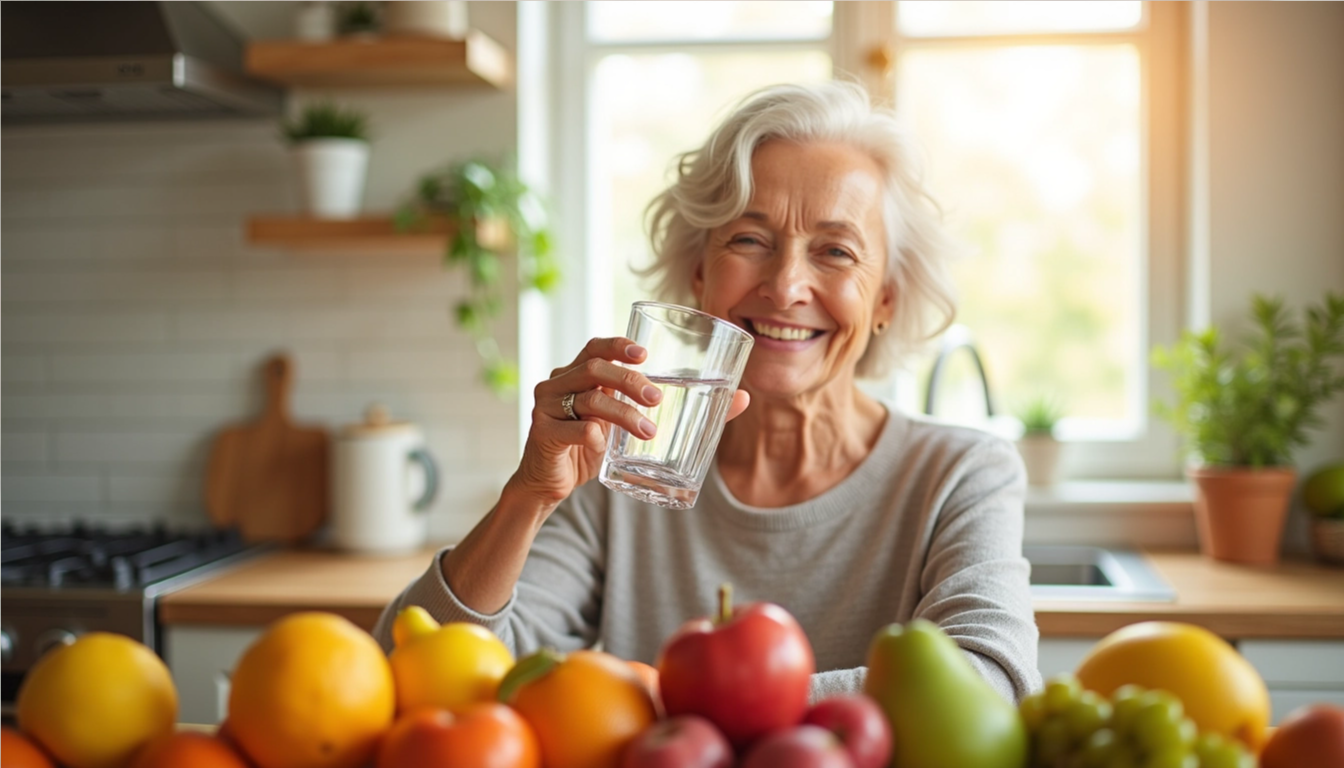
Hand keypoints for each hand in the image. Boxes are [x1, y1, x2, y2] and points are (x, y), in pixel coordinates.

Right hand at [507, 337, 749, 511]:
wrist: (549, 484)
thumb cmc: (592, 446)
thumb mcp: (629, 425)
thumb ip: (674, 410)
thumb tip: (741, 399)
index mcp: (579, 373)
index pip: (597, 346)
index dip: (619, 345)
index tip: (645, 354)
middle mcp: (560, 382)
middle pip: (595, 367)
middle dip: (629, 379)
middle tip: (657, 398)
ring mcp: (548, 407)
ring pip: (587, 397)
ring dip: (621, 412)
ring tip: (648, 430)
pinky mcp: (542, 434)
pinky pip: (569, 429)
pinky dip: (589, 434)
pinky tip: (602, 443)